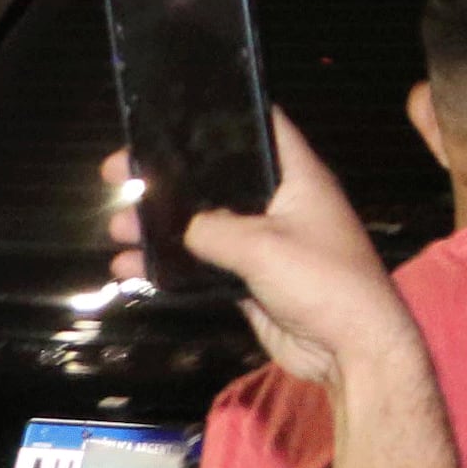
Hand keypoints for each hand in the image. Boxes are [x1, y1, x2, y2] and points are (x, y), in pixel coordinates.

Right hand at [107, 113, 412, 388]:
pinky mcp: (250, 280)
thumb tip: (181, 227)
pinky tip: (130, 269)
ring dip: (159, 226)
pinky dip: (168, 266)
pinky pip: (201, 265)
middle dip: (168, 178)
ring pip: (202, 224)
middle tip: (119, 174)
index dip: (219, 118)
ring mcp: (264, 244)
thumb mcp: (262, 245)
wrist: (347, 349)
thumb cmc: (321, 282)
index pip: (261, 130)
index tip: (168, 119)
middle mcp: (281, 206)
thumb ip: (213, 228)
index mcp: (298, 180)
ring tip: (119, 228)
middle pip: (217, 179)